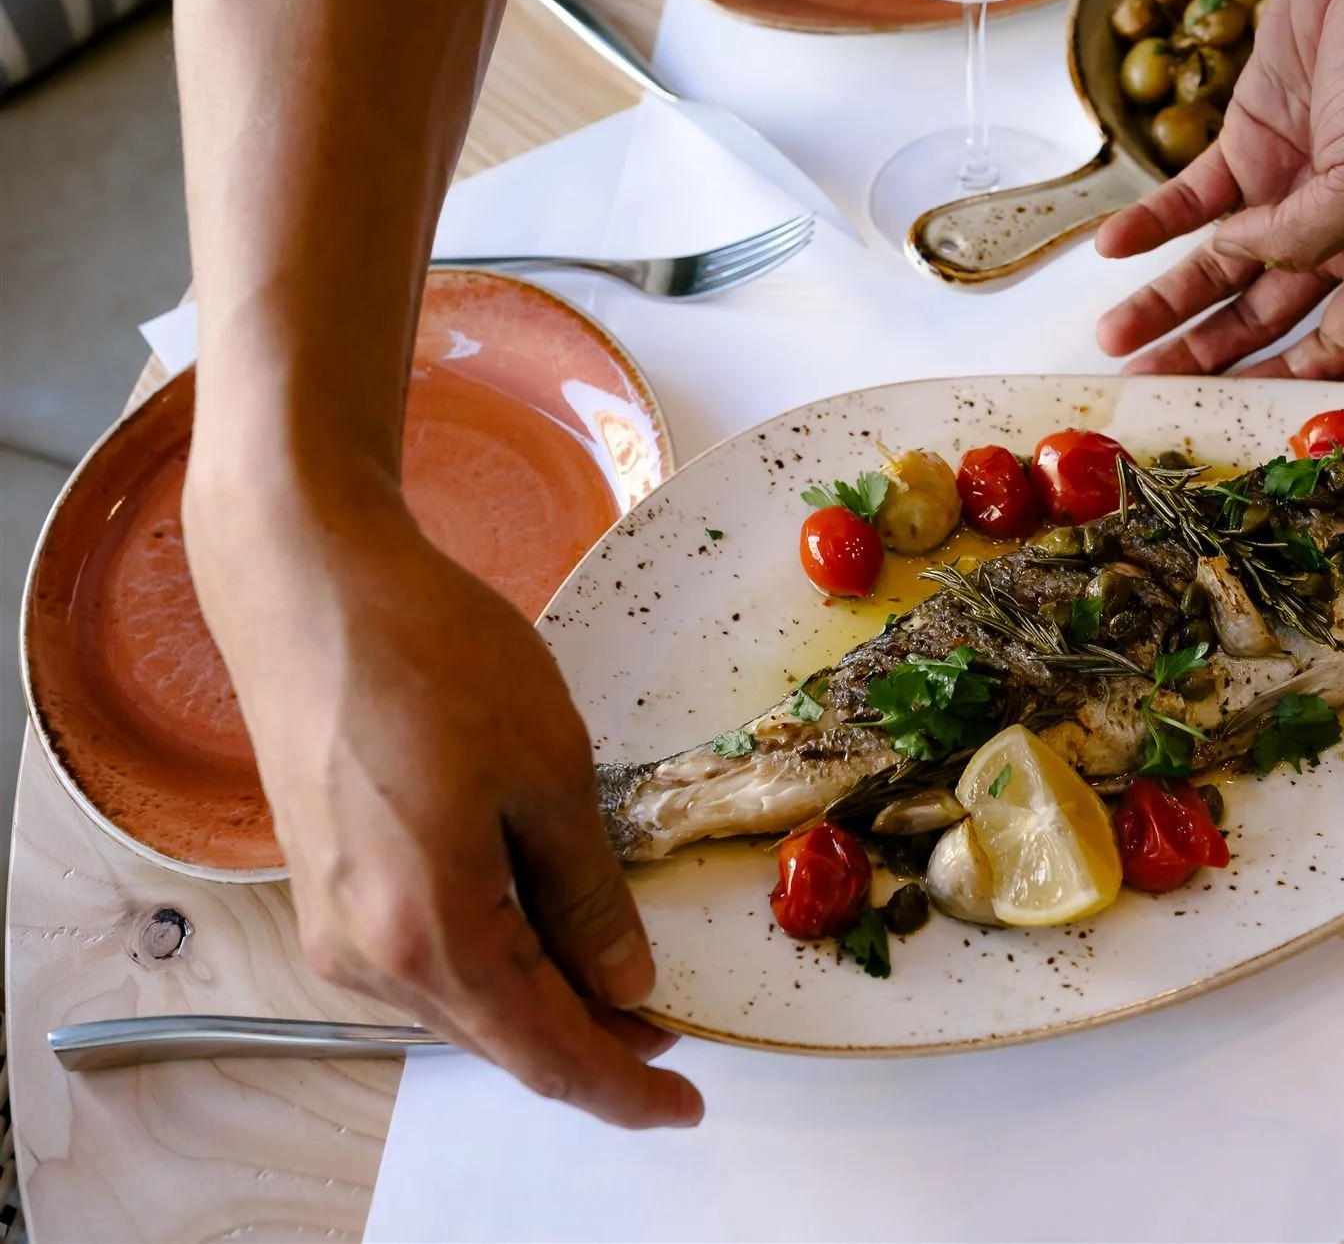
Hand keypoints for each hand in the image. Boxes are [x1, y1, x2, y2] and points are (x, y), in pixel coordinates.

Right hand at [183, 473, 700, 1127]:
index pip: (546, 1054)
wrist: (309, 586)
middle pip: (502, 1037)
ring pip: (463, 1001)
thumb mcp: (551, 775)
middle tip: (668, 1038)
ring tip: (618, 974)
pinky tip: (541, 928)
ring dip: (543, 1000)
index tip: (685, 1105)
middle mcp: (366, 955)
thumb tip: (626, 981)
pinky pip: (426, 957)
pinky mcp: (327, 889)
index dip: (624, 1089)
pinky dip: (494, 959)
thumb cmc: (426, 659)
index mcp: (430, 935)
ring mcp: (335, 927)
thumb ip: (589, 897)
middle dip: (592, 1046)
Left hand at [1096, 0, 1343, 378]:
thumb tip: (1245, 265)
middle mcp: (1340, 227)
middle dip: (1206, 355)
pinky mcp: (1248, 142)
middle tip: (1149, 387)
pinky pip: (1189, 200)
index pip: (1342, 342)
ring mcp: (1289, 185)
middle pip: (1264, 316)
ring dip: (1166, 302)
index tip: (1237, 410)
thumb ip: (1311, 240)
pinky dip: (1150, 225)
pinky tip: (1113, 249)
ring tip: (1115, 336)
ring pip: (1218, 266)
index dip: (1293, 380)